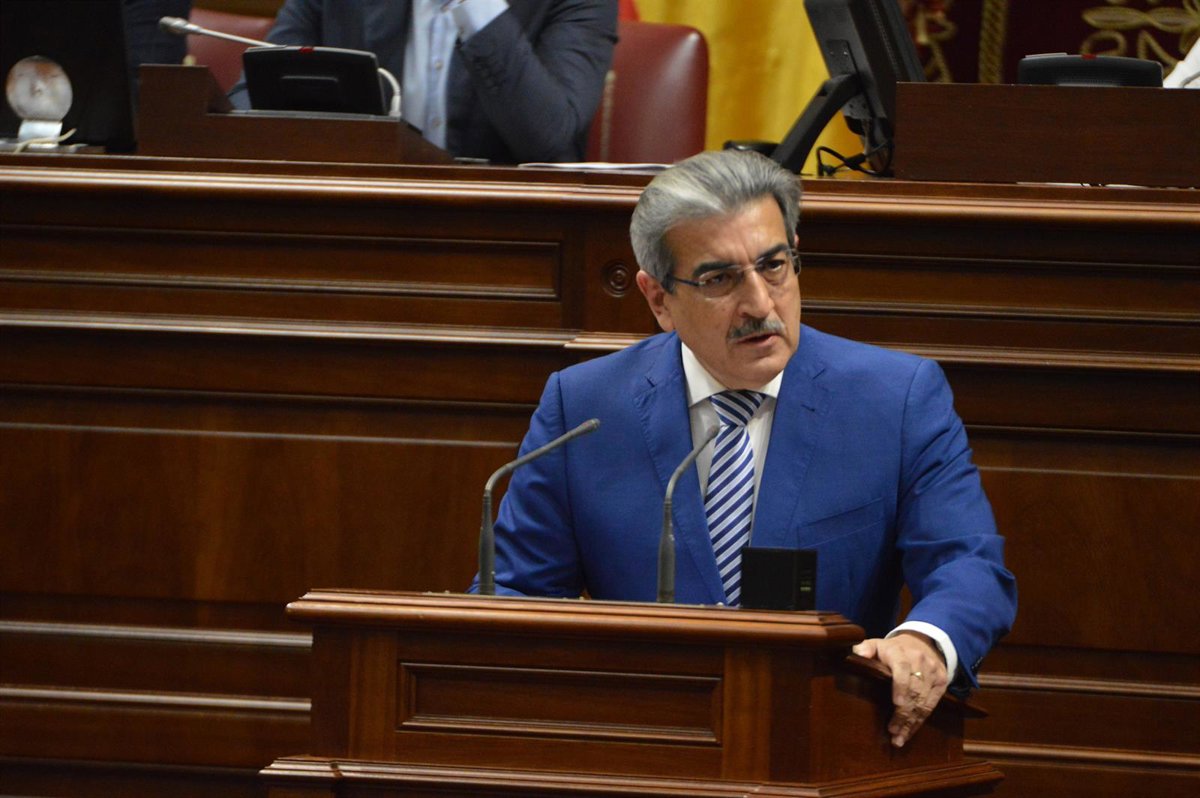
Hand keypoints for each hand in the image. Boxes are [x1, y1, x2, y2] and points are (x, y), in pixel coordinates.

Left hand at [852, 631, 948, 747]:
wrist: (922, 643)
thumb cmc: (892, 650)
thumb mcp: (877, 644)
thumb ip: (865, 648)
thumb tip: (856, 654)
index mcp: (900, 652)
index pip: (902, 668)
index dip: (900, 686)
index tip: (896, 704)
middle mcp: (919, 660)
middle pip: (914, 690)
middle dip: (903, 714)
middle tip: (893, 732)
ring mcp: (933, 671)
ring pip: (923, 701)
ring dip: (912, 722)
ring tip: (900, 738)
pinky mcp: (942, 682)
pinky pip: (932, 704)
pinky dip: (921, 720)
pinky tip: (911, 731)